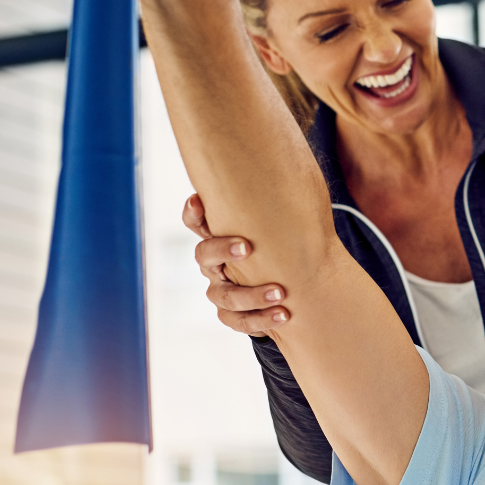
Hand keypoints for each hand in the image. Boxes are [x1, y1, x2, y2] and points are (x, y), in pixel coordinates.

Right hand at [183, 193, 288, 336]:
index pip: (197, 223)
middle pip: (203, 257)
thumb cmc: (279, 246)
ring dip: (251, 294)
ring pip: (223, 295)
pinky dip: (261, 320)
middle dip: (222, 250)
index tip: (199, 201)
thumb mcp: (276, 225)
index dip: (194, 213)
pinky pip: (238, 321)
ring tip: (280, 292)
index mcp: (219, 237)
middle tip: (246, 247)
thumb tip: (291, 164)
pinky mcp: (231, 315)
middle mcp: (214, 264)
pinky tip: (284, 314)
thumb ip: (275, 204)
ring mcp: (220, 290)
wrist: (289, 285)